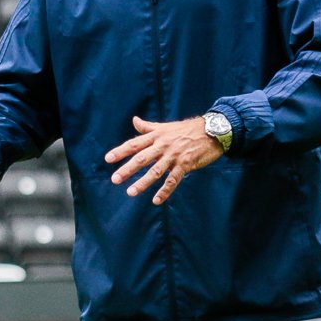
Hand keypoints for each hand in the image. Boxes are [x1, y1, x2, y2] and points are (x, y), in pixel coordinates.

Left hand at [105, 115, 223, 204]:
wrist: (212, 130)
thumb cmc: (186, 129)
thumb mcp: (165, 126)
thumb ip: (148, 126)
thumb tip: (134, 120)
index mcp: (156, 136)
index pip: (134, 144)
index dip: (120, 151)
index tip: (107, 159)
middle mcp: (162, 145)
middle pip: (141, 158)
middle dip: (127, 169)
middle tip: (115, 179)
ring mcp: (174, 156)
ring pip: (155, 171)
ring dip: (143, 182)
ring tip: (131, 192)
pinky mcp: (185, 164)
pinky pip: (173, 180)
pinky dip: (164, 191)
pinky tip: (156, 200)